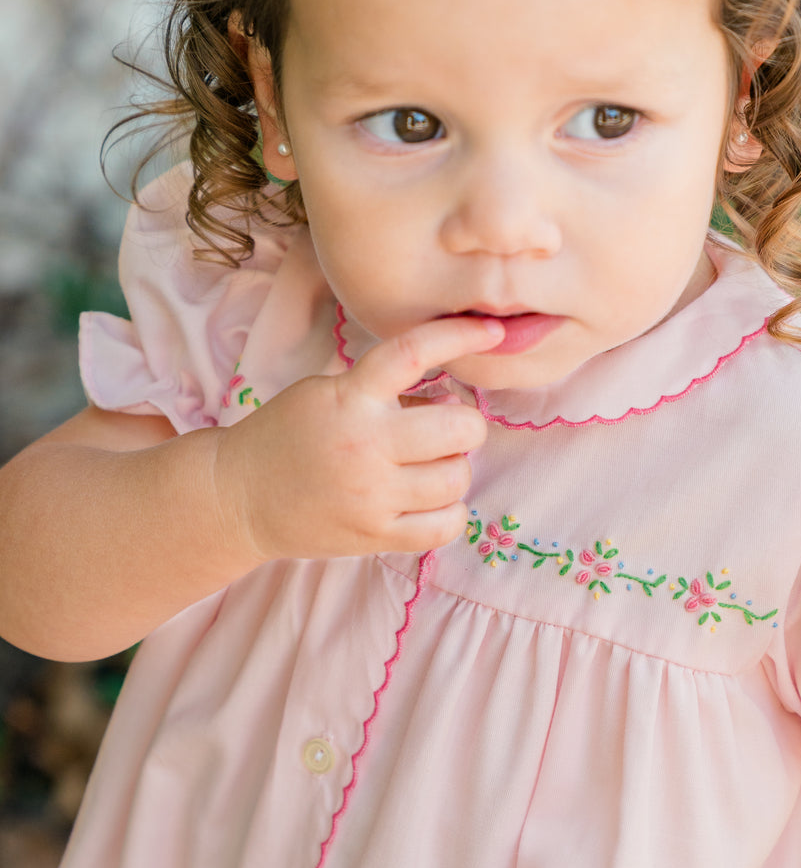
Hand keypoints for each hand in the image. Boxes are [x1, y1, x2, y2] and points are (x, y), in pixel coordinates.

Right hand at [213, 315, 503, 563]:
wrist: (238, 496)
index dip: (461, 337)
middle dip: (465, 425)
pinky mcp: (375, 536)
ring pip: (458, 477)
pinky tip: (430, 502)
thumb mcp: (327, 393)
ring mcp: (372, 495)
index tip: (495, 332)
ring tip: (428, 468)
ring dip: (455, 469)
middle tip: (445, 430)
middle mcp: (365, 444)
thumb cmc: (288, 437)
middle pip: (460, 427)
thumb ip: (386, 390)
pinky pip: (446, 525)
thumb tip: (455, 398)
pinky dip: (450, 512)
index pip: (414, 352)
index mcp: (350, 397)